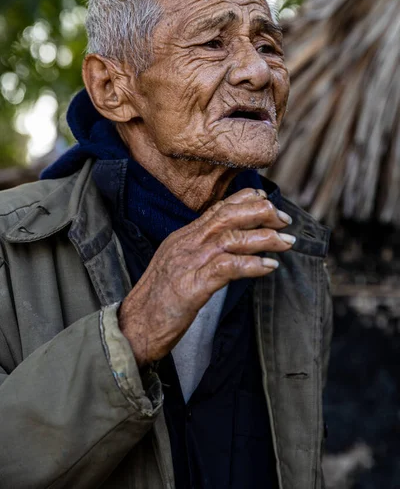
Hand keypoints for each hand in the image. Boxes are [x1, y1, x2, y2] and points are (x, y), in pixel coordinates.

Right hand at [118, 188, 294, 366]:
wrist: (134, 326)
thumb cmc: (158, 300)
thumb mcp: (177, 265)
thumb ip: (199, 251)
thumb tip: (228, 245)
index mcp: (183, 237)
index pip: (218, 208)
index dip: (245, 200)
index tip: (267, 201)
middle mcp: (187, 243)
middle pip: (228, 215)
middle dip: (261, 212)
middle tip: (285, 220)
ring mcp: (189, 263)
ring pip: (232, 237)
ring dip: (264, 238)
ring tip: (287, 242)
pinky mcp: (193, 286)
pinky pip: (228, 267)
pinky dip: (252, 264)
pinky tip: (269, 266)